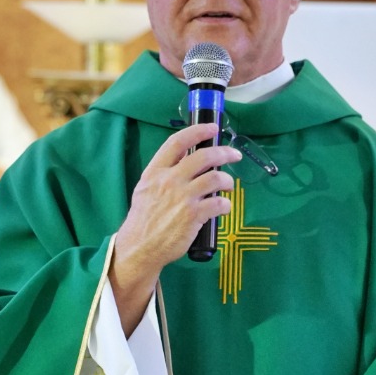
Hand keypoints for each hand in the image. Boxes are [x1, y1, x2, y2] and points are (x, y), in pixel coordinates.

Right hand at [110, 123, 239, 329]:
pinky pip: (219, 204)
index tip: (213, 127)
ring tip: (229, 186)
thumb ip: (164, 174)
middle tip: (234, 155)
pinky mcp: (193, 216)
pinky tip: (224, 208)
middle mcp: (169, 181)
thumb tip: (188, 164)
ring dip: (228, 181)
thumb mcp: (146, 189)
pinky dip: (226, 205)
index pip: (177, 142)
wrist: (140, 246)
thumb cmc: (144, 219)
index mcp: (155, 172)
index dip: (198, 131)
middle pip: (204, 156)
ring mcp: (182, 198)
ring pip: (216, 179)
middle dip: (224, 153)